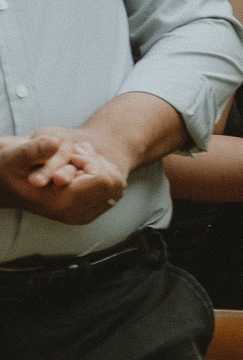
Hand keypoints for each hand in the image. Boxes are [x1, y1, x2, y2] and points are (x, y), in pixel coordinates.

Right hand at [0, 129, 130, 224]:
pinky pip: (111, 193)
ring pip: (115, 187)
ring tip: (77, 160)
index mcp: (60, 202)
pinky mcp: (86, 214)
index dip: (90, 161)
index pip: (101, 179)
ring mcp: (82, 216)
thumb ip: (35, 149)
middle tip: (77, 153)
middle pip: (113, 183)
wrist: (4, 187)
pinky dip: (101, 178)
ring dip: (100, 168)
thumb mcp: (15, 155)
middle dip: (98, 163)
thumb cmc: (8, 168)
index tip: (73, 153)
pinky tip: (81, 170)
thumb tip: (55, 142)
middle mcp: (74, 214)